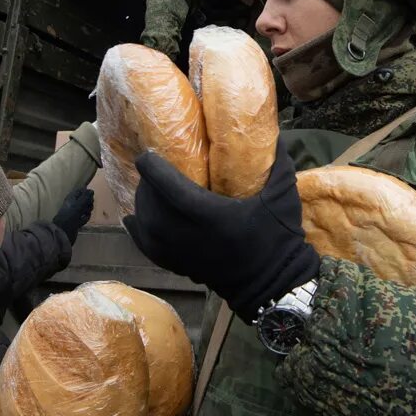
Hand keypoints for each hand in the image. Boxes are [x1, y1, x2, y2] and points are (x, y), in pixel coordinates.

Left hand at [52, 187, 94, 239]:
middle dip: (88, 203)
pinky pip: (85, 217)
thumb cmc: (69, 216)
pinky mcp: (78, 220)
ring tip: (83, 216)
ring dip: (87, 212)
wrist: (63, 231)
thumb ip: (85, 197)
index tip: (90, 197)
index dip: (86, 193)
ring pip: (86, 209)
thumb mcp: (78, 205)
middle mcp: (74, 204)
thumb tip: (91, 190)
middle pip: (85, 200)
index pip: (81, 191)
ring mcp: (76, 212)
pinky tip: (81, 222)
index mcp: (71, 198)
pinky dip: (85, 219)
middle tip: (87, 208)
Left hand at [123, 144, 318, 320]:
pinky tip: (133, 219)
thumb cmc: (278, 237)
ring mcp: (181, 254)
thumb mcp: (283, 196)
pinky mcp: (180, 266)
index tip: (147, 155)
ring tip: (147, 190)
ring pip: (146, 227)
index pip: (169, 187)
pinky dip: (138, 231)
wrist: (273, 282)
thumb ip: (277, 162)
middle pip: (152, 206)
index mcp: (211, 215)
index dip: (152, 168)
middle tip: (151, 169)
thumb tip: (272, 133)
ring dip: (141, 205)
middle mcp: (189, 236)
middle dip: (146, 185)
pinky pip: (148, 247)